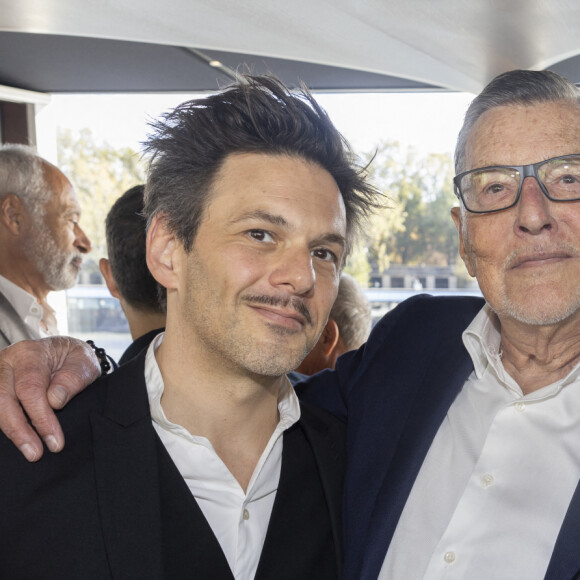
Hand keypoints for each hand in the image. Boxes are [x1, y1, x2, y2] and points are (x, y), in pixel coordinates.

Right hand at [0, 337, 100, 460]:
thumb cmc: (74, 359)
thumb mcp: (84, 363)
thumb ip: (72, 379)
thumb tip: (54, 401)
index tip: (55, 441)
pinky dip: (3, 424)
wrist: (63, 351)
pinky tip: (17, 439)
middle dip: (19, 430)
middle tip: (36, 454)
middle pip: (3, 398)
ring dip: (10, 431)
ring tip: (29, 452)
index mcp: (30, 353)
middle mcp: (7, 361)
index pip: (30, 388)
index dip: (41, 418)